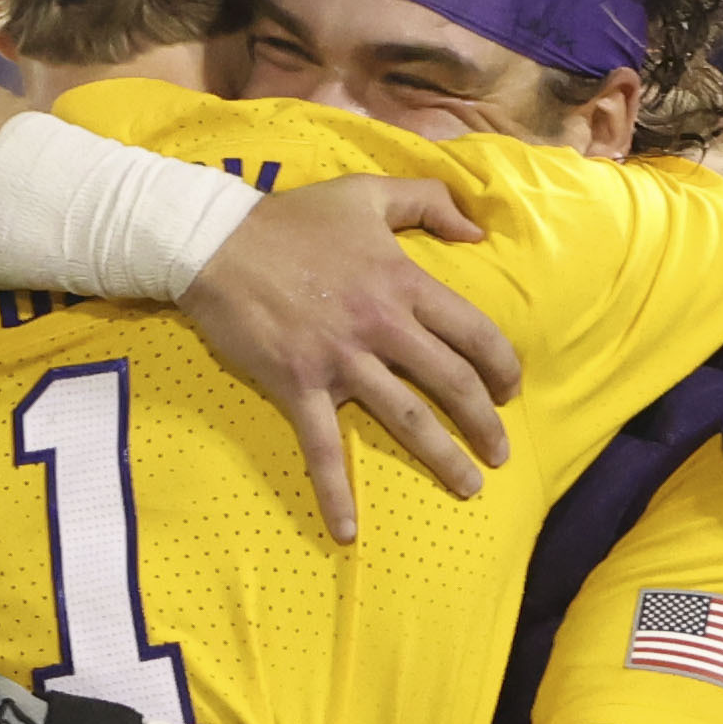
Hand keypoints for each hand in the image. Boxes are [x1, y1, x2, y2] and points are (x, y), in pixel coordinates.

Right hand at [180, 174, 507, 540]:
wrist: (213, 242)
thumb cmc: (290, 219)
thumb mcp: (365, 192)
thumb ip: (428, 201)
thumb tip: (477, 229)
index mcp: (401, 282)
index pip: (473, 331)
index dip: (501, 365)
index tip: (510, 391)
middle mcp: (381, 325)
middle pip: (452, 383)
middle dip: (485, 423)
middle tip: (500, 453)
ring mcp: (340, 359)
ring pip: (407, 419)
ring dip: (443, 458)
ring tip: (468, 486)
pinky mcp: (298, 384)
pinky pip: (322, 447)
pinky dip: (335, 491)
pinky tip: (347, 531)